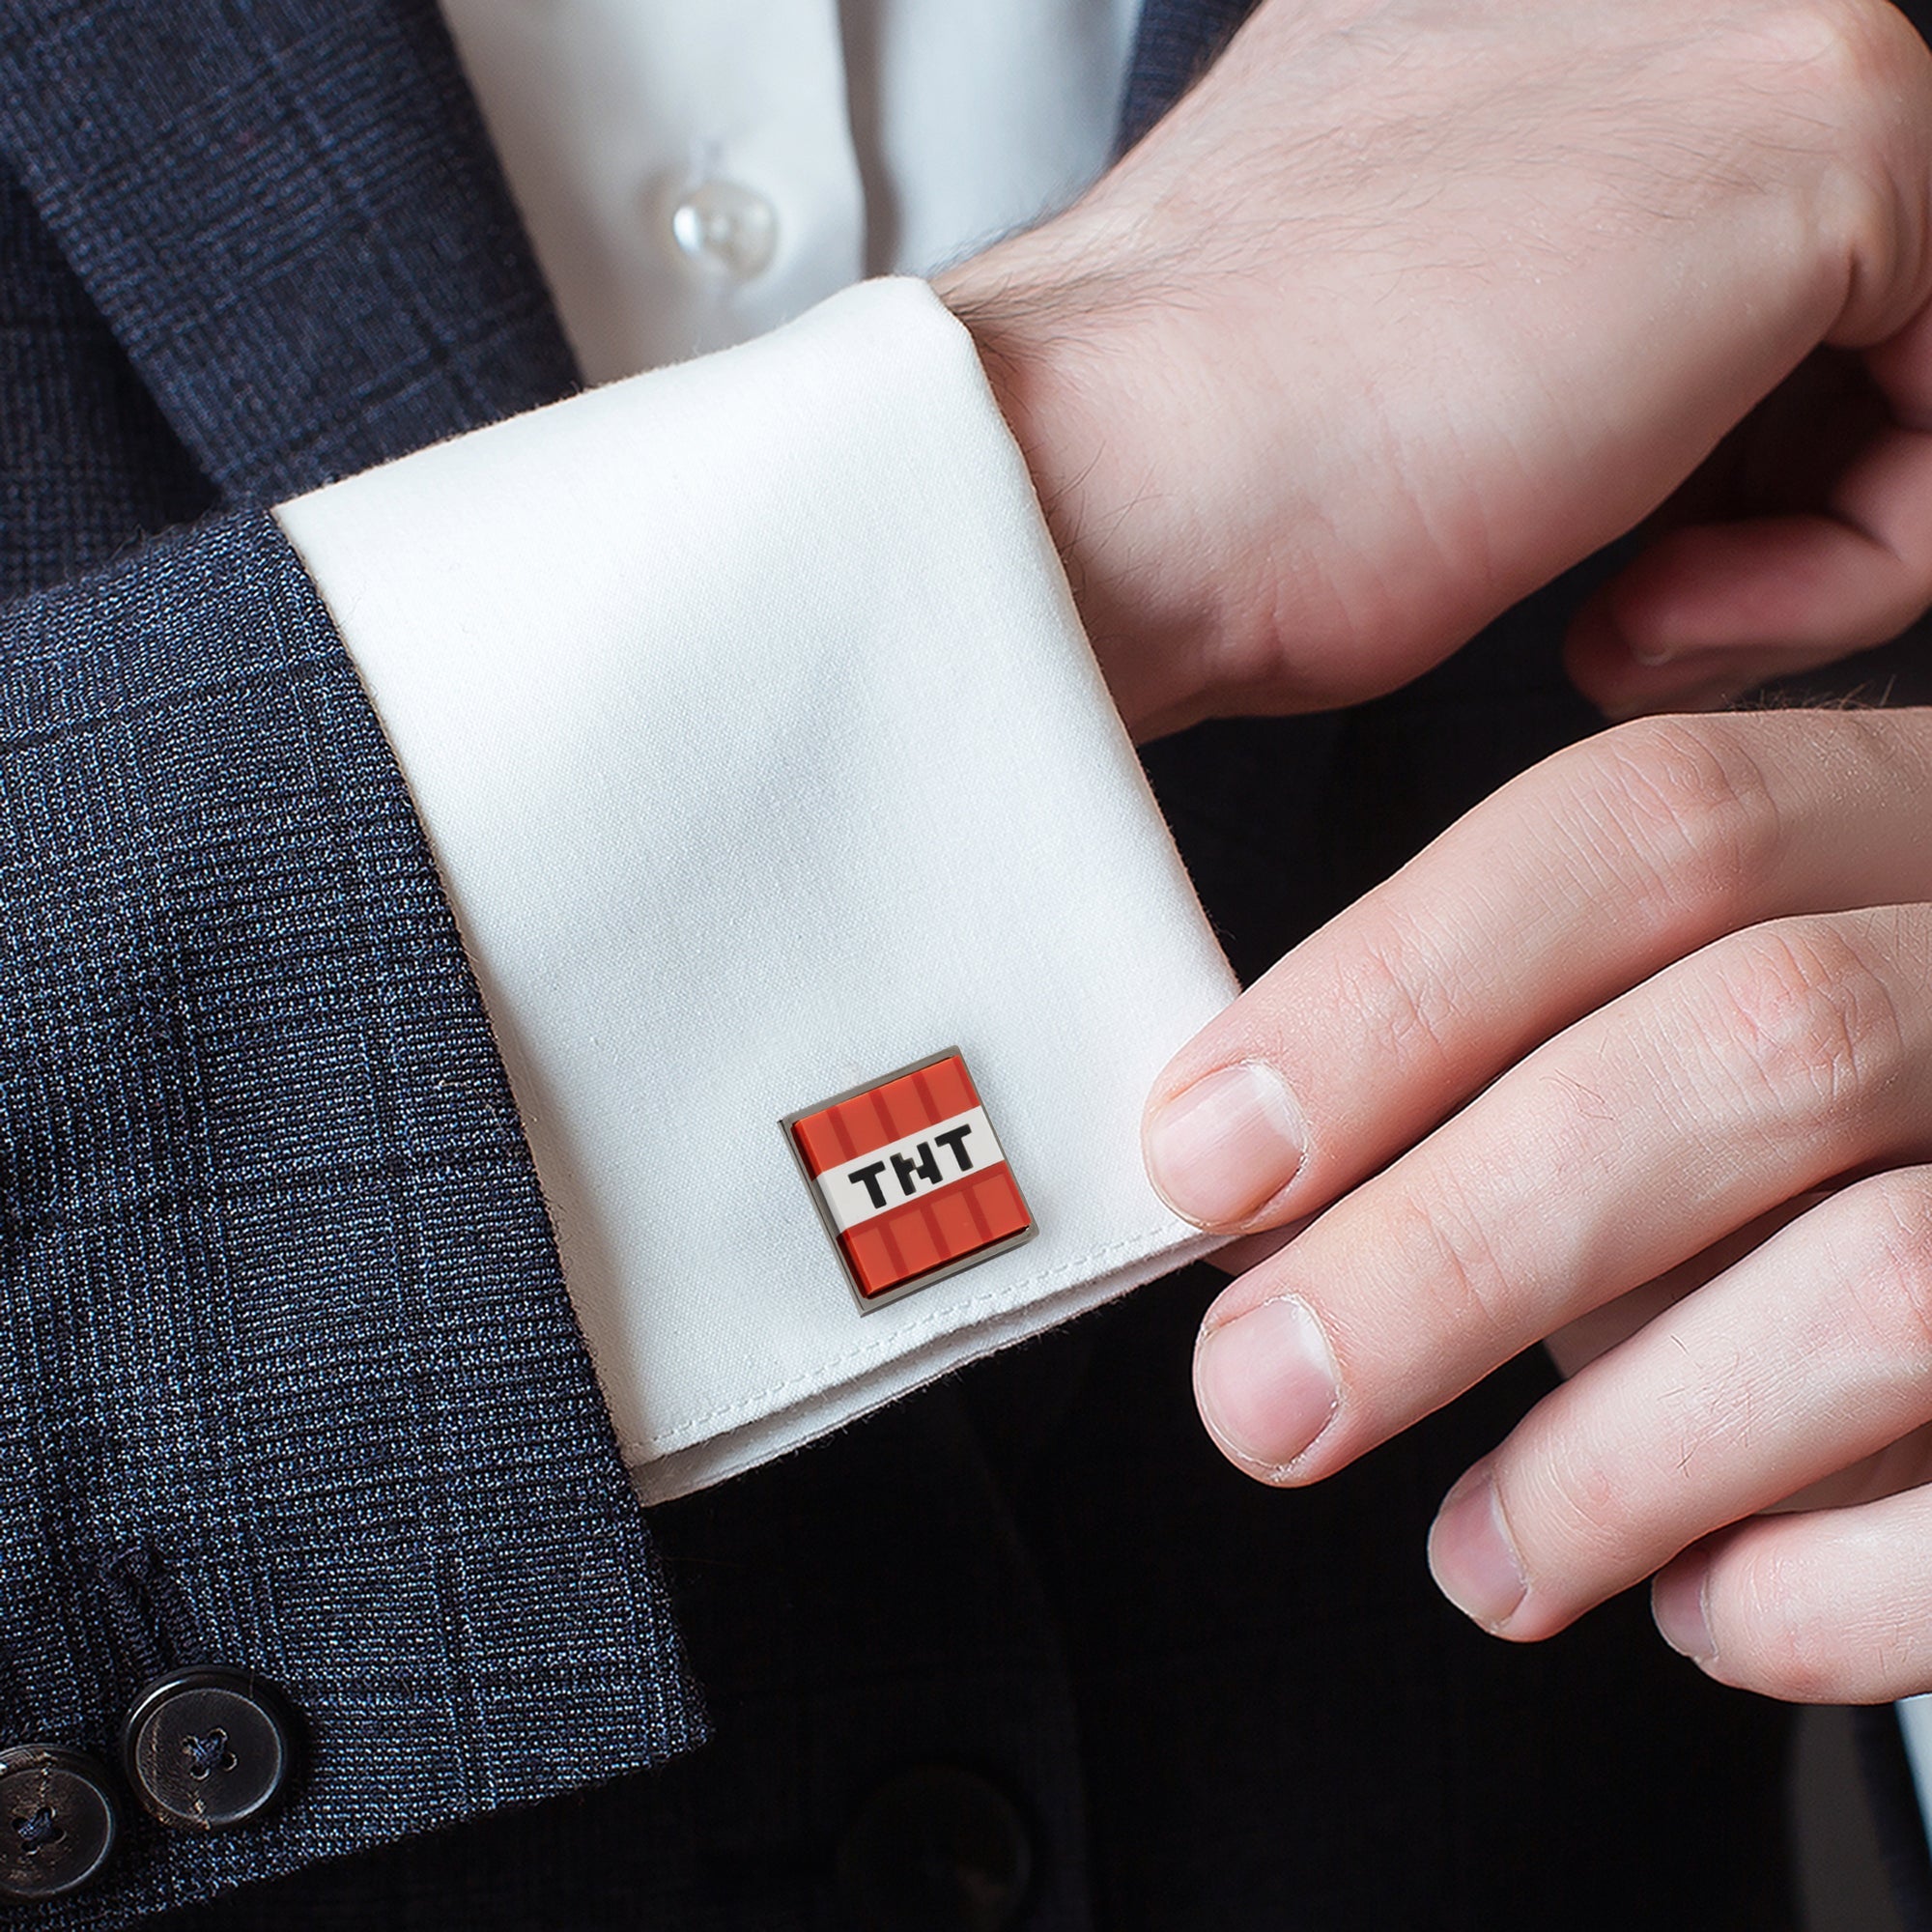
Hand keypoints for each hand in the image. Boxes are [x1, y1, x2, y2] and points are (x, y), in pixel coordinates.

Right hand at [936, 0, 1931, 739]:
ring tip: (1633, 618)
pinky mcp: (1836, 113)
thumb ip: (1544, 306)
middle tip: (1636, 599)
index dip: (1724, 438)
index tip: (1623, 548)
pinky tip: (1643, 608)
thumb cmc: (1200, 481)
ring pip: (1923, 343)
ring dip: (1816, 544)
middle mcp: (1644, 3)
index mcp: (1514, 40)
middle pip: (1853, 294)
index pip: (1728, 260)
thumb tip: (1658, 391)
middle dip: (1789, 486)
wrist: (1097, 482)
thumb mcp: (1391, 352)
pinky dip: (1845, 567)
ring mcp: (1748, 18)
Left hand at [1144, 707, 1931, 1702]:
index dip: (1398, 990)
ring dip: (1617, 1453)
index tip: (1207, 1155)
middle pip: (1760, 1041)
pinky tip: (1705, 1608)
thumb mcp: (1701, 1027)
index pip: (1652, 824)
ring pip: (1892, 1279)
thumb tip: (1263, 1183)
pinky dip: (1817, 1593)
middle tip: (1262, 1392)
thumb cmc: (1837, 1143)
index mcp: (1904, 823)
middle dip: (1456, 1244)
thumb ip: (1532, 1057)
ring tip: (1484, 1554)